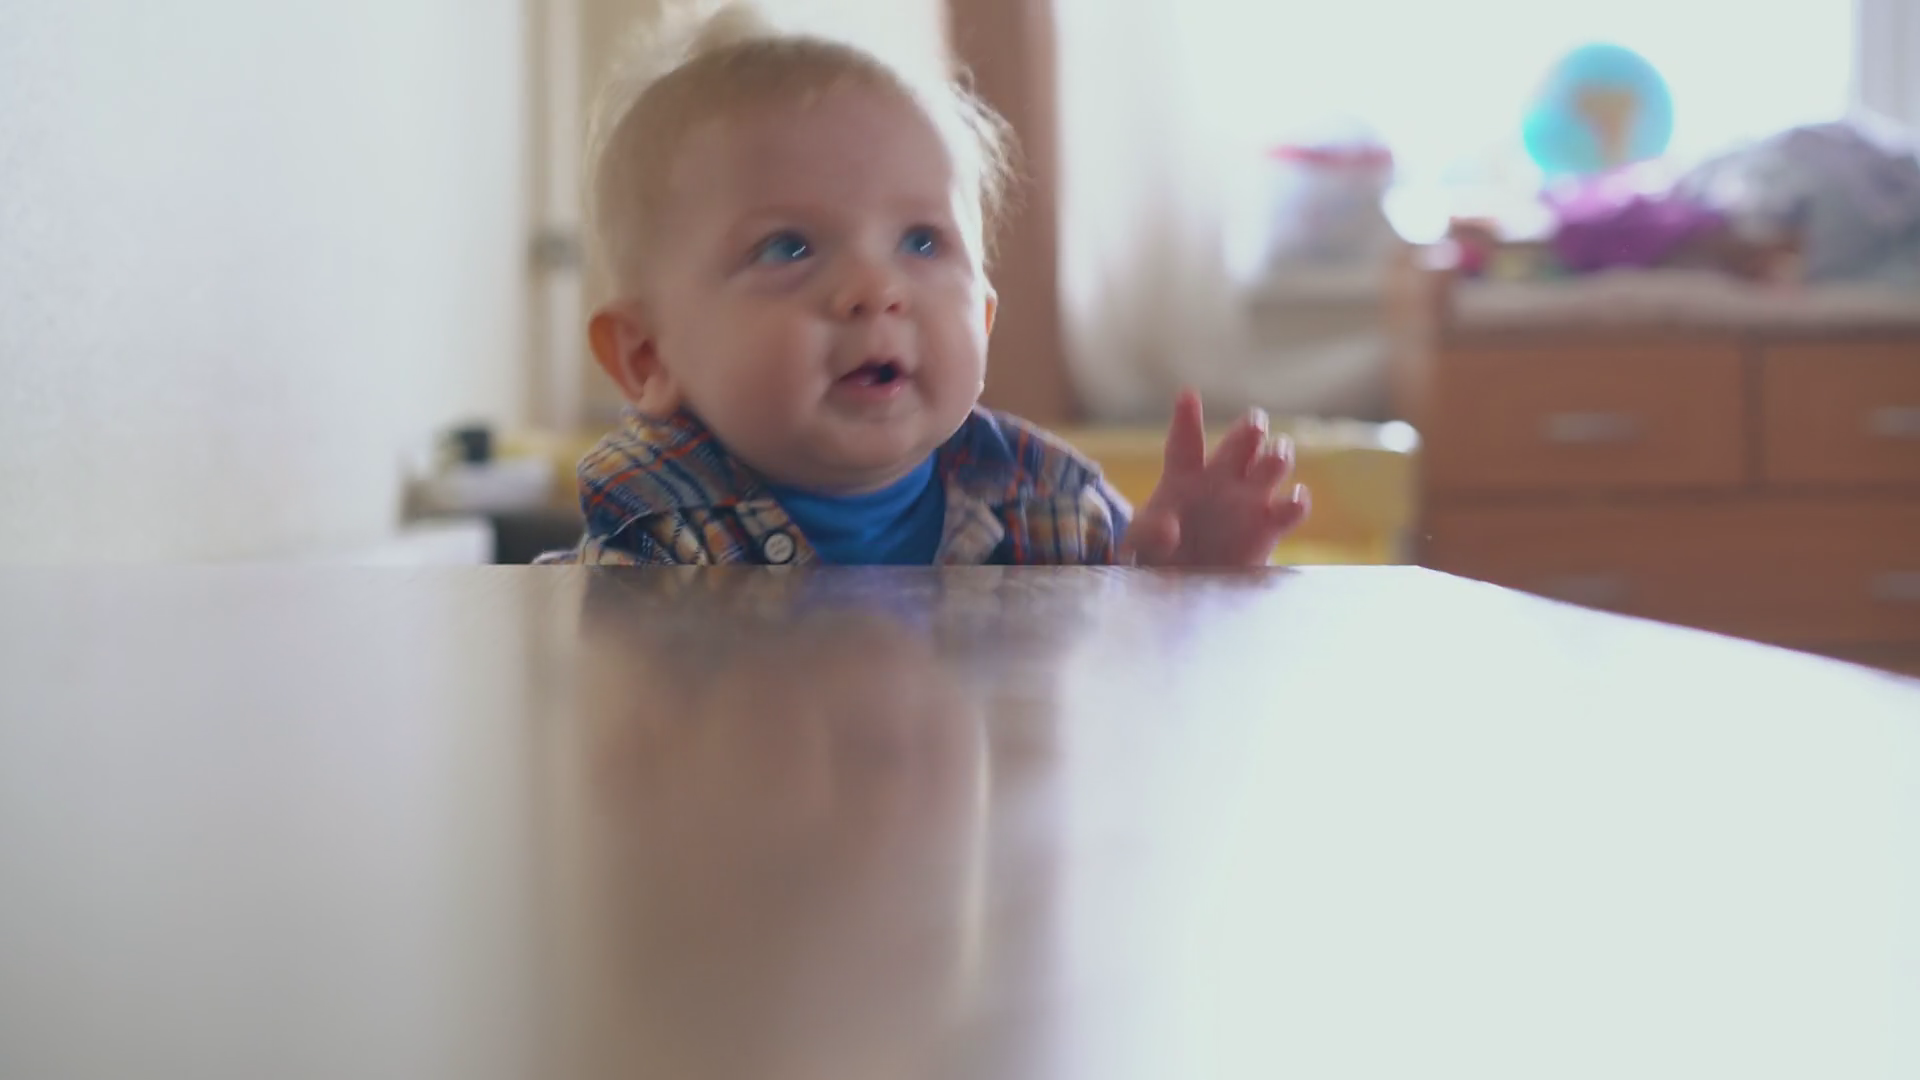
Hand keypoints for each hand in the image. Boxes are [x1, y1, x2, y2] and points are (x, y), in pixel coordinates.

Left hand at [1121, 389, 1309, 566]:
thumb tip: (1169, 529)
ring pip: (1274, 463)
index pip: (1185, 442)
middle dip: (1251, 429)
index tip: (1187, 395)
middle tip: (1254, 426)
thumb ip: (1149, 534)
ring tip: (1275, 457)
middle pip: (1242, 441)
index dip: (1186, 419)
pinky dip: (1298, 501)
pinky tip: (1292, 499)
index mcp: (1184, 477)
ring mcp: (1248, 501)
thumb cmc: (1158, 559)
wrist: (1184, 592)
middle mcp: (1221, 481)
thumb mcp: (1140, 547)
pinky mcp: (1269, 528)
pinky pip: (1291, 508)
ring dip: (1279, 455)